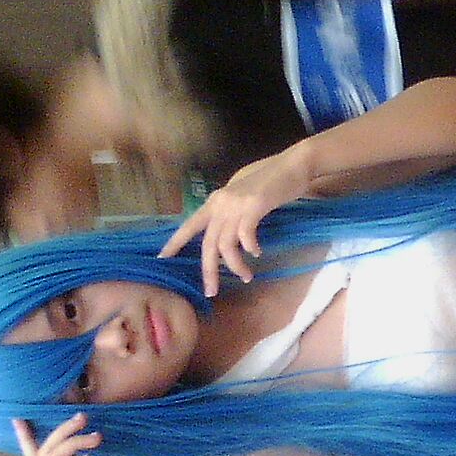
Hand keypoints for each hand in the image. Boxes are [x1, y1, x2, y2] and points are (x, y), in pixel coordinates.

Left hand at [157, 145, 314, 295]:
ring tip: (247, 276)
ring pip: (226, 245)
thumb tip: (230, 235)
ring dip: (235, 265)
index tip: (162, 258)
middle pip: (208, 244)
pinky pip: (245, 235)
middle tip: (212, 291)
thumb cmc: (271, 180)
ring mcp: (236, 204)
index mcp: (215, 201)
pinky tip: (257, 252)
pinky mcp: (254, 206)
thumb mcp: (243, 196)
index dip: (175, 243)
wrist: (293, 164)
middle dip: (209, 271)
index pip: (189, 225)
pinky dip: (250, 248)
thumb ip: (232, 212)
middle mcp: (221, 203)